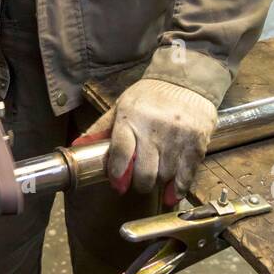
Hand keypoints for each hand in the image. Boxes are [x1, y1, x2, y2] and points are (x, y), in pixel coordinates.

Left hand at [72, 79, 217, 205]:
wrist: (186, 81)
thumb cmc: (151, 96)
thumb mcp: (122, 105)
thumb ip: (101, 128)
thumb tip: (78, 146)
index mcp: (132, 117)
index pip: (121, 152)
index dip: (118, 173)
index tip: (118, 184)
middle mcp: (154, 129)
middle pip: (144, 172)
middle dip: (139, 183)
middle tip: (138, 181)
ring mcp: (177, 138)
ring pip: (164, 176)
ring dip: (159, 181)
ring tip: (157, 174)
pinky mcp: (196, 144)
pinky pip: (186, 176)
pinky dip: (178, 189)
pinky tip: (172, 192)